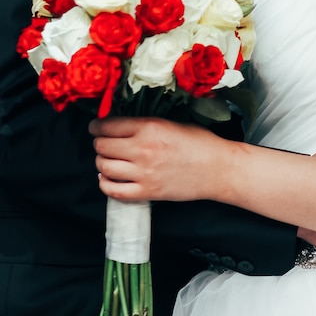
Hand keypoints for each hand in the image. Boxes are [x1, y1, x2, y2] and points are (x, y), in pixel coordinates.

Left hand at [89, 116, 223, 201]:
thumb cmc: (199, 143)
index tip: (97, 127)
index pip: (107, 126)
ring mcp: (143, 173)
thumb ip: (144, 124)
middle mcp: (142, 150)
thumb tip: (118, 124)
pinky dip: (105, 184)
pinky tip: (109, 178)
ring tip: (108, 159)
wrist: (218, 169)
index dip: (97, 126)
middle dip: (99, 143)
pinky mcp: (147, 192)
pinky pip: (113, 191)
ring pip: (103, 167)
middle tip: (104, 143)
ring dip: (101, 162)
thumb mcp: (170, 123)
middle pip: (101, 146)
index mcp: (149, 127)